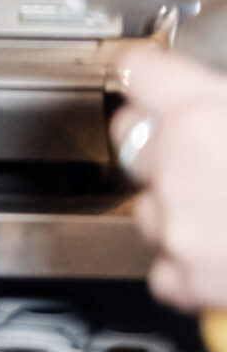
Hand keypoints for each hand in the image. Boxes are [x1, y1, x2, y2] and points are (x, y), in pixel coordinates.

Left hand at [112, 44, 226, 309]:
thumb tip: (221, 95)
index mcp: (201, 115)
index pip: (139, 72)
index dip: (153, 71)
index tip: (158, 72)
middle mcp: (178, 168)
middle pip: (133, 135)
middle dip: (160, 135)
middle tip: (205, 143)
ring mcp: (178, 227)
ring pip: (147, 202)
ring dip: (175, 201)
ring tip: (226, 202)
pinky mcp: (188, 280)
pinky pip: (167, 265)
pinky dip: (188, 261)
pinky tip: (223, 250)